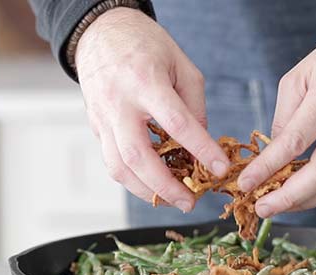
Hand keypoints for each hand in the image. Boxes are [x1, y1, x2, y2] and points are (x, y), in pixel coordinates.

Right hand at [76, 8, 229, 212]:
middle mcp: (119, 103)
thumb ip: (194, 105)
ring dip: (147, 191)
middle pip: (139, 157)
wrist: (100, 32)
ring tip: (172, 200)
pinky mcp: (96, 127)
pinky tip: (153, 185)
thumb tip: (202, 144)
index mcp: (145, 81)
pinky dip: (133, 179)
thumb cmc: (145, 44)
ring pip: (119, 167)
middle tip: (190, 202)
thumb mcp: (181, 65)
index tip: (220, 169)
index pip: (177, 124)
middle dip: (166, 187)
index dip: (201, 150)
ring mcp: (102, 118)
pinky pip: (112, 161)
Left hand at [237, 24, 315, 216]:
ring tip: (279, 208)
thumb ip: (285, 115)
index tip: (245, 184)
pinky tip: (302, 195)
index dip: (267, 168)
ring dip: (306, 202)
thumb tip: (274, 151)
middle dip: (288, 197)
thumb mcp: (300, 75)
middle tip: (262, 209)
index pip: (293, 143)